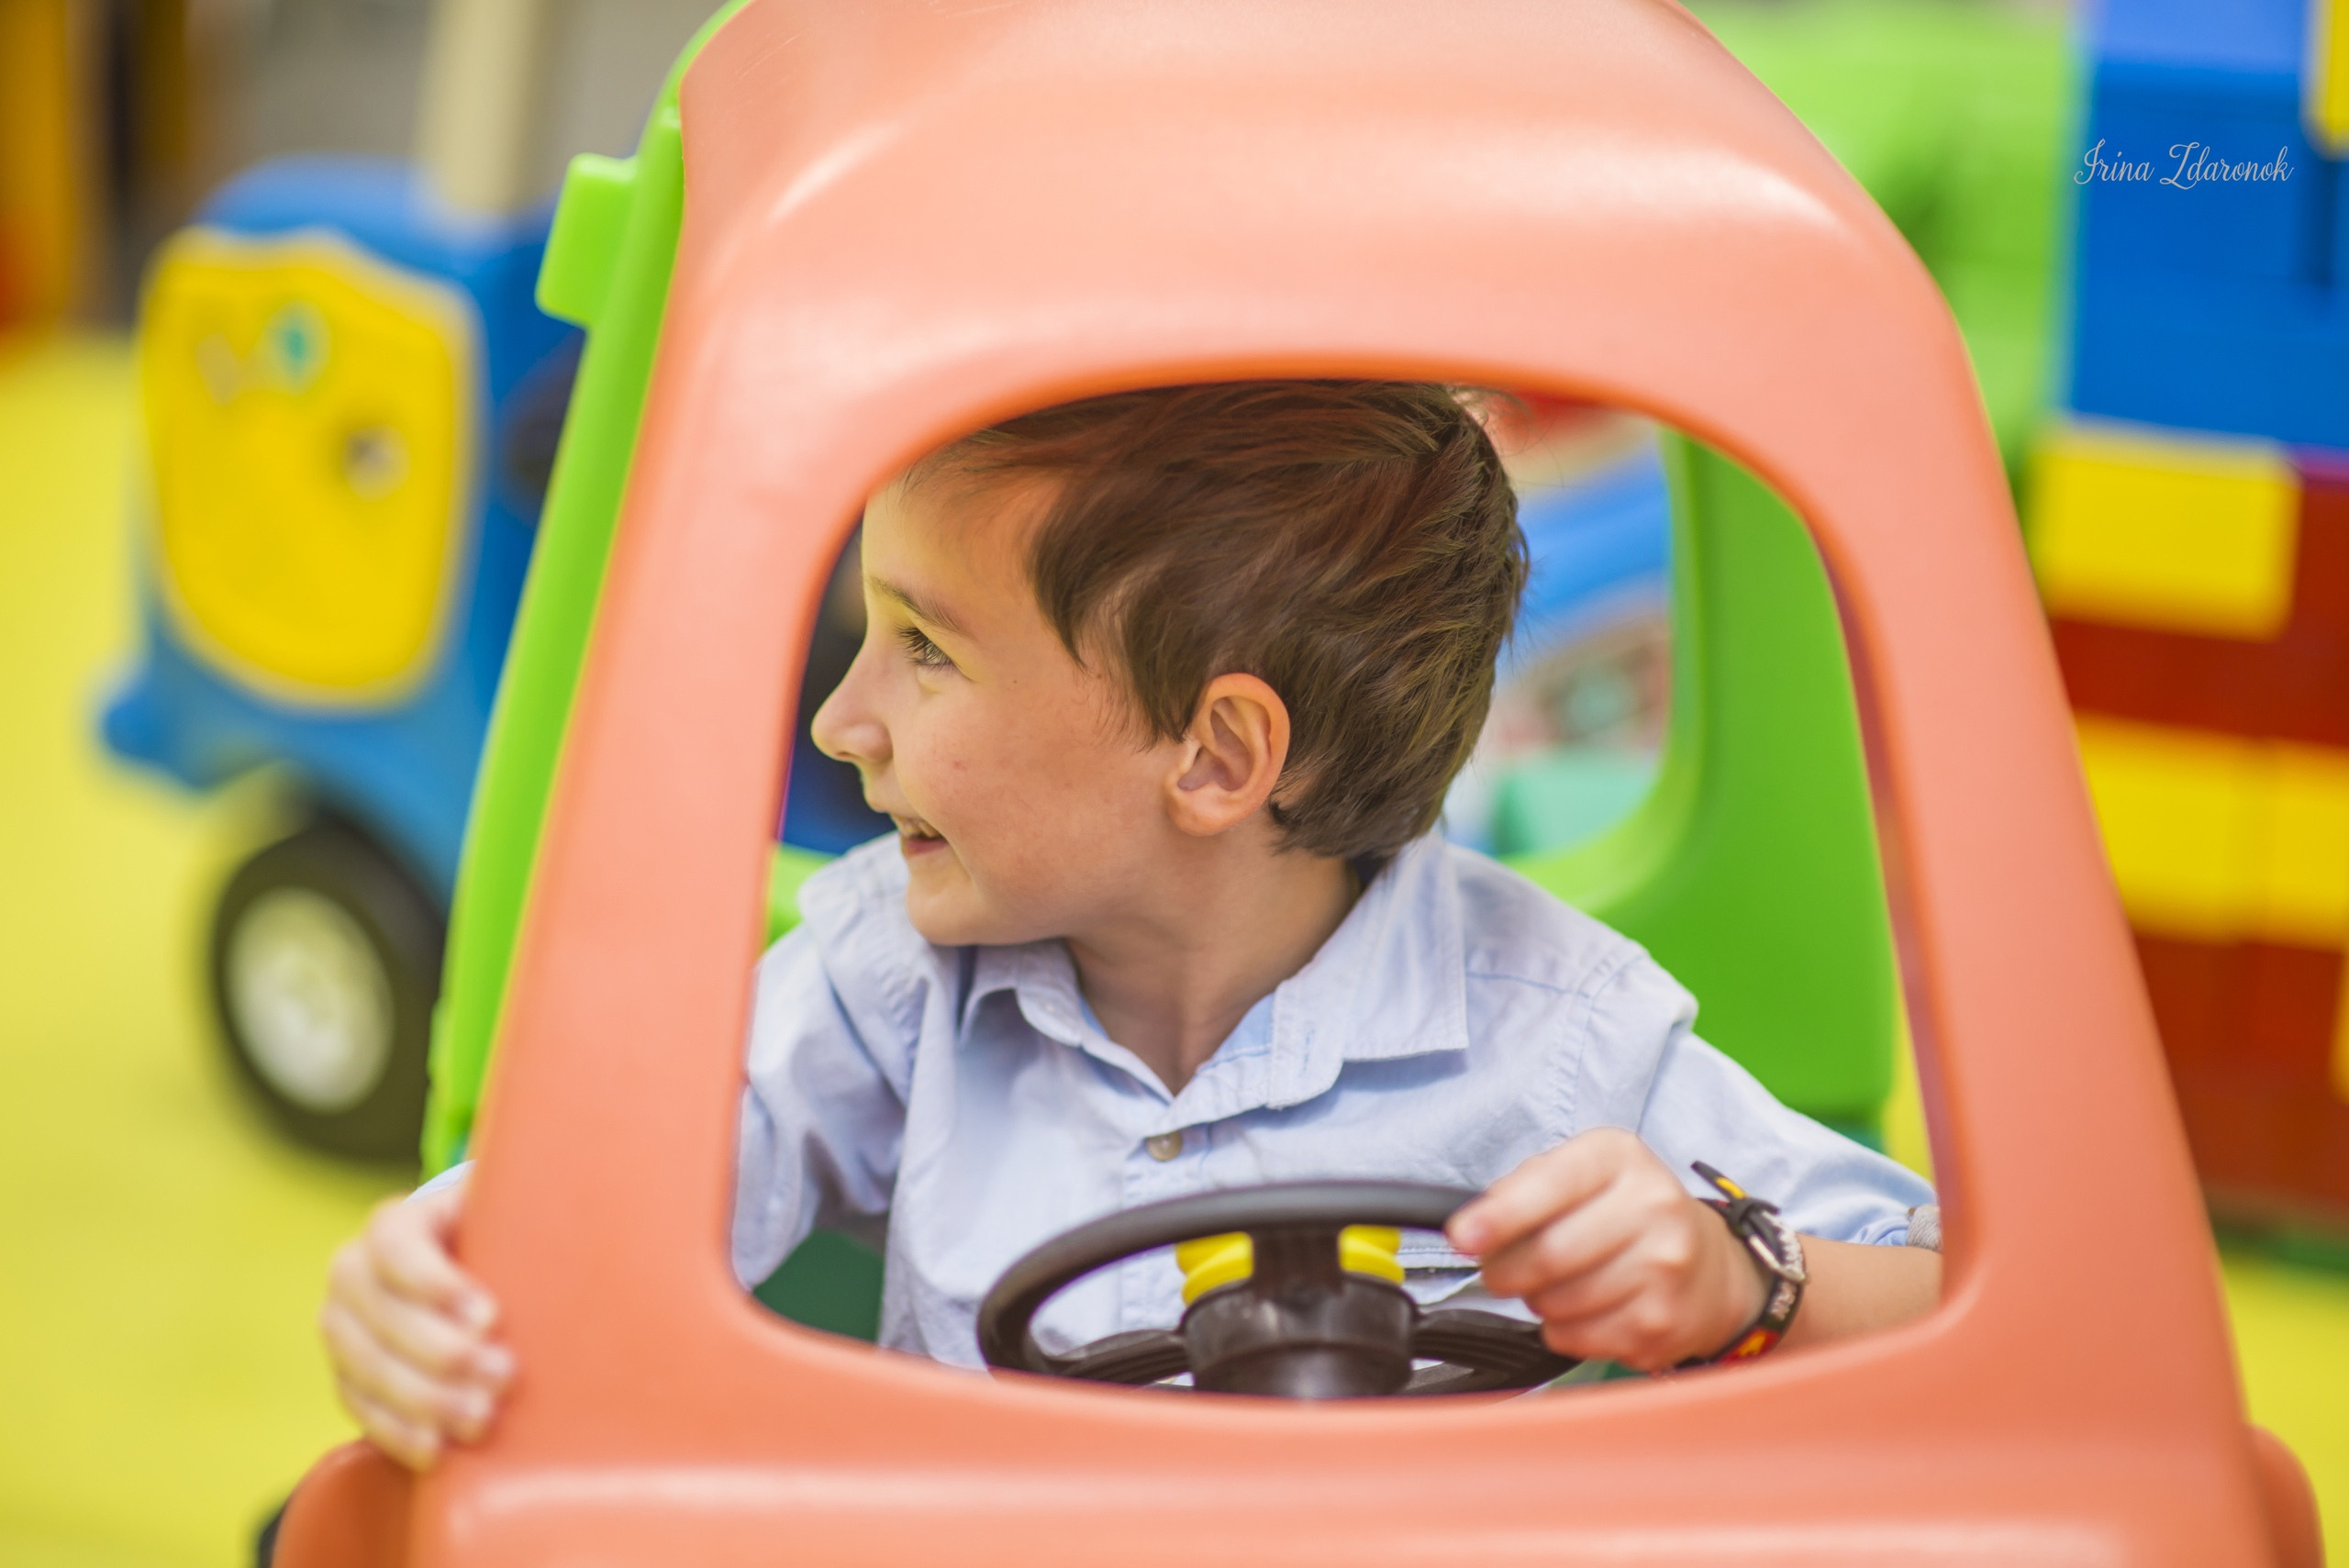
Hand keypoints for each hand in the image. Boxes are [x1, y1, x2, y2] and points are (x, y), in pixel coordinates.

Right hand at [319, 1173, 512, 1468]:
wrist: (464, 1278)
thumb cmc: (499, 1243)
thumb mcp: (511, 1218)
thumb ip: (533, 1223)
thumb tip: (599, 1240)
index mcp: (393, 1223)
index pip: (396, 1246)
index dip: (436, 1284)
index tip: (490, 1316)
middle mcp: (354, 1271)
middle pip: (384, 1315)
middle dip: (443, 1352)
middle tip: (503, 1375)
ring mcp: (342, 1325)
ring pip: (367, 1366)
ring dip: (424, 1398)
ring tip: (480, 1418)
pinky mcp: (346, 1374)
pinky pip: (360, 1406)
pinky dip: (397, 1430)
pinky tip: (436, 1447)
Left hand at [1446, 1127, 1763, 1372]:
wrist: (1709, 1266)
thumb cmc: (1628, 1213)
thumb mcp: (1583, 1172)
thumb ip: (1526, 1187)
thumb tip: (1473, 1226)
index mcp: (1620, 1157)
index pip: (1551, 1184)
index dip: (1500, 1215)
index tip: (1463, 1236)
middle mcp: (1652, 1206)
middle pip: (1549, 1254)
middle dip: (1505, 1270)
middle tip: (1500, 1270)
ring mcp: (1663, 1269)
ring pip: (1558, 1302)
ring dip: (1536, 1300)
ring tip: (1555, 1284)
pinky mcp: (1660, 1323)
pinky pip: (1576, 1337)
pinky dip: (1562, 1329)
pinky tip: (1584, 1308)